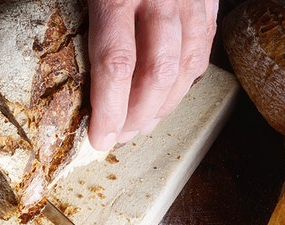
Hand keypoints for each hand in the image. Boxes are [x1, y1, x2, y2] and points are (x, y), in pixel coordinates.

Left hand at [87, 0, 217, 149]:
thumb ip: (84, 27)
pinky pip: (203, 46)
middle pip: (158, 72)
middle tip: (121, 134)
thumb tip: (80, 84)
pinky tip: (168, 93)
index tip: (101, 137)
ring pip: (187, 65)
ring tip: (143, 123)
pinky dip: (186, 78)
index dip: (110, 109)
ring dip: (165, 104)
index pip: (117, 63)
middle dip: (139, 114)